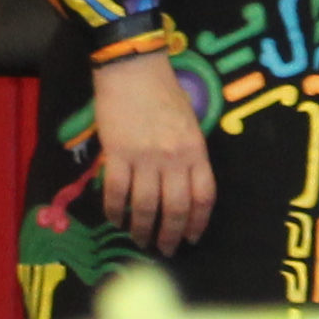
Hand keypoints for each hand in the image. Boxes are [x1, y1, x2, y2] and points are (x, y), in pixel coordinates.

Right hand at [90, 53, 216, 253]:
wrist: (134, 70)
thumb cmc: (165, 93)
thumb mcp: (190, 123)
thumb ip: (190, 155)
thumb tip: (184, 186)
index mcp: (196, 151)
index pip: (203, 196)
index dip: (198, 222)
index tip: (192, 238)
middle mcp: (173, 158)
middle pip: (176, 208)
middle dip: (171, 234)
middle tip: (165, 249)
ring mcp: (144, 158)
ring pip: (146, 206)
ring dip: (143, 229)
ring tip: (140, 240)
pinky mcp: (117, 154)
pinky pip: (116, 192)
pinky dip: (115, 211)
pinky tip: (115, 220)